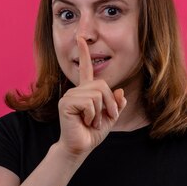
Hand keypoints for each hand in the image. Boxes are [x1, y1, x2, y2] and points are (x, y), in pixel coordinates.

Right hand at [56, 36, 127, 157]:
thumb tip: (120, 92)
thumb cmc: (92, 133)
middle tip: (102, 119)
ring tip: (92, 122)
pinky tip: (85, 122)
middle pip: (101, 85)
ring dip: (100, 112)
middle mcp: (75, 91)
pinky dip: (93, 115)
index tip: (80, 38)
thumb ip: (116, 104)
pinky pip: (89, 103)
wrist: (80, 147)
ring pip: (96, 95)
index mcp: (85, 91)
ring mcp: (69, 96)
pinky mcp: (66, 104)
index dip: (84, 54)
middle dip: (108, 103)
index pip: (86, 69)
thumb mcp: (110, 117)